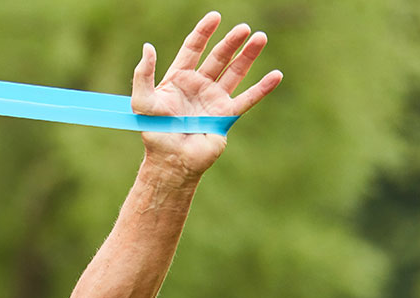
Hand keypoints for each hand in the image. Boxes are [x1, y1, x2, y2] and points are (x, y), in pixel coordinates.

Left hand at [131, 12, 282, 175]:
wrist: (171, 159)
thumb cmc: (154, 132)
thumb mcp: (142, 101)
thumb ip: (143, 74)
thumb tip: (148, 47)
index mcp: (179, 79)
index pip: (193, 48)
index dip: (203, 32)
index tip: (215, 16)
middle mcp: (199, 86)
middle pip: (218, 57)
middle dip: (231, 42)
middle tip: (244, 28)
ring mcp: (214, 100)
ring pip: (235, 72)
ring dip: (248, 56)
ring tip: (260, 38)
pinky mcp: (226, 116)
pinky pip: (248, 99)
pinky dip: (263, 88)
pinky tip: (276, 75)